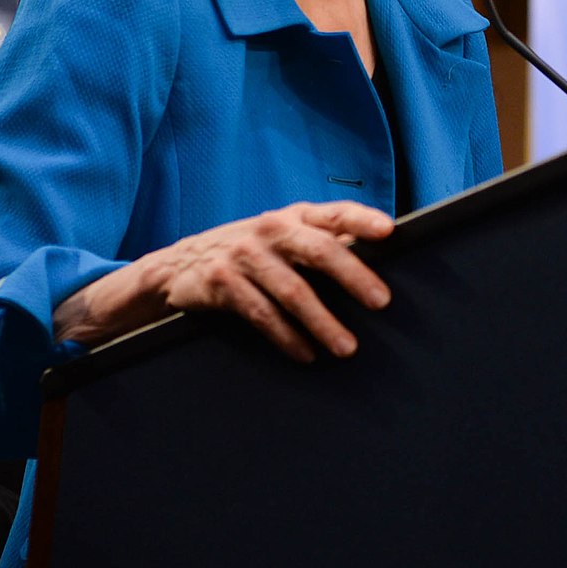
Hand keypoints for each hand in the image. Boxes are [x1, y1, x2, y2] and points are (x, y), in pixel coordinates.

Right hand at [57, 202, 395, 359]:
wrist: (177, 266)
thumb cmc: (251, 253)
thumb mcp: (284, 238)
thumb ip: (324, 240)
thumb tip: (383, 248)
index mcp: (293, 217)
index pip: (334, 213)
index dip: (362, 218)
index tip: (389, 232)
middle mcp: (271, 230)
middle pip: (319, 250)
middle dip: (353, 276)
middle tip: (382, 302)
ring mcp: (244, 255)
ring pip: (291, 291)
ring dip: (322, 322)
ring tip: (347, 347)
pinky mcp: (221, 282)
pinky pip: (261, 314)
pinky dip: (287, 337)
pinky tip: (306, 354)